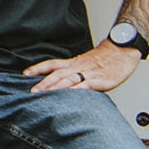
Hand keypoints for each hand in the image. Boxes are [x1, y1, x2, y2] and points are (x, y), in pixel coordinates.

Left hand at [26, 41, 141, 96]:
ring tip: (44, 95)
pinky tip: (70, 97)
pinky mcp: (100, 80)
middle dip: (43, 83)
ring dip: (55, 88)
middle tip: (31, 92)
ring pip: (68, 80)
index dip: (38, 68)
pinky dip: (77, 91)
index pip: (52, 64)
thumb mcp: (85, 63)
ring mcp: (89, 74)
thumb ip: (74, 72)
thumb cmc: (105, 59)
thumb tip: (60, 83)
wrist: (122, 50)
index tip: (25, 74)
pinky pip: (86, 85)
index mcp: (74, 63)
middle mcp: (78, 67)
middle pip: (57, 74)